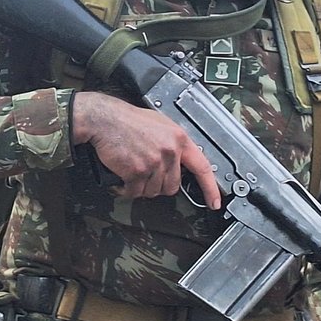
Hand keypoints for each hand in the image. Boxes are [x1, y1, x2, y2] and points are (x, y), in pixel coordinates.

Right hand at [71, 91, 220, 207]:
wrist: (105, 119)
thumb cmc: (128, 120)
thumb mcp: (160, 124)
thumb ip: (173, 144)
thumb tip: (179, 163)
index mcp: (179, 138)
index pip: (202, 167)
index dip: (210, 188)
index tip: (215, 202)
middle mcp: (169, 151)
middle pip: (172, 186)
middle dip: (158, 185)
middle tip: (145, 174)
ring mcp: (154, 162)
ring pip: (153, 191)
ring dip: (140, 186)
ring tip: (131, 171)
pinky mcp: (137, 171)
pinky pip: (135, 192)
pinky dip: (126, 189)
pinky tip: (122, 178)